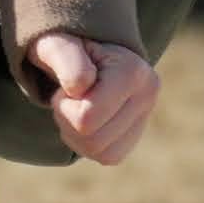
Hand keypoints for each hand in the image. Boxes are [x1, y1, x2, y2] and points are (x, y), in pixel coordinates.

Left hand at [31, 32, 158, 165]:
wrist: (79, 53)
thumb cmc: (63, 50)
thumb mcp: (55, 46)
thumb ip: (65, 57)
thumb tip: (81, 87)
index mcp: (133, 70)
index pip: (86, 118)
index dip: (63, 104)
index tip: (66, 81)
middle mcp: (147, 95)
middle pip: (92, 139)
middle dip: (67, 119)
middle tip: (67, 95)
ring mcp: (145, 117)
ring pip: (98, 151)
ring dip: (74, 132)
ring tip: (76, 104)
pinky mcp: (137, 136)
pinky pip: (107, 157)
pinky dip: (86, 143)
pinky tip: (85, 119)